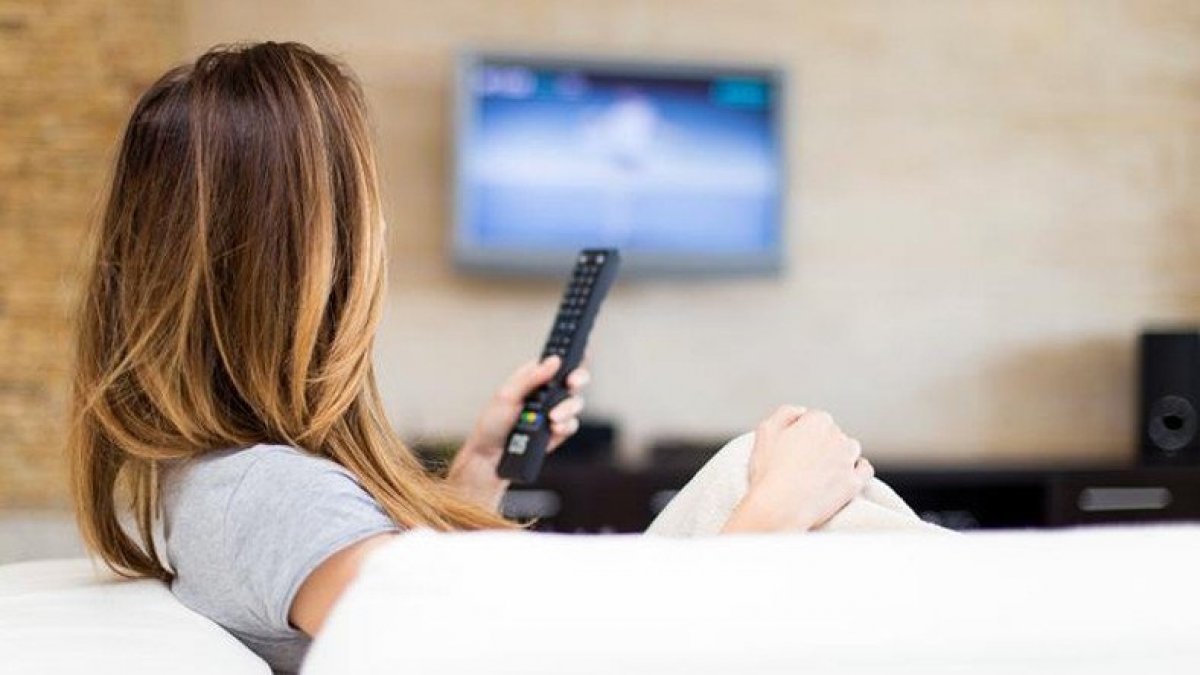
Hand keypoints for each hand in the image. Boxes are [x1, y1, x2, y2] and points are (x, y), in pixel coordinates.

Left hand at [447, 356, 590, 510]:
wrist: (490, 458)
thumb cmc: (492, 424)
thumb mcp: (506, 396)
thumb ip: (531, 378)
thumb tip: (553, 361)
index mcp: (534, 377)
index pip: (558, 361)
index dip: (572, 355)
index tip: (579, 353)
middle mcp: (547, 393)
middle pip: (575, 379)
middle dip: (578, 378)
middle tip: (572, 383)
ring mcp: (554, 412)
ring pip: (576, 403)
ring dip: (568, 408)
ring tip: (553, 417)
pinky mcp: (558, 431)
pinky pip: (572, 424)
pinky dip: (565, 426)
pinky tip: (554, 428)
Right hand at [722, 406, 872, 532]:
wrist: (780, 507)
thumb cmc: (769, 471)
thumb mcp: (766, 431)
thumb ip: (785, 412)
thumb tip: (801, 411)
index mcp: (817, 421)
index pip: (814, 418)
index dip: (801, 432)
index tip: (792, 445)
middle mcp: (837, 437)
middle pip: (833, 433)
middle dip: (821, 443)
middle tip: (803, 460)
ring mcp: (847, 460)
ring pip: (851, 449)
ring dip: (840, 454)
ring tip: (823, 469)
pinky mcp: (854, 482)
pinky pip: (865, 469)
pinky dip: (858, 469)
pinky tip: (846, 474)